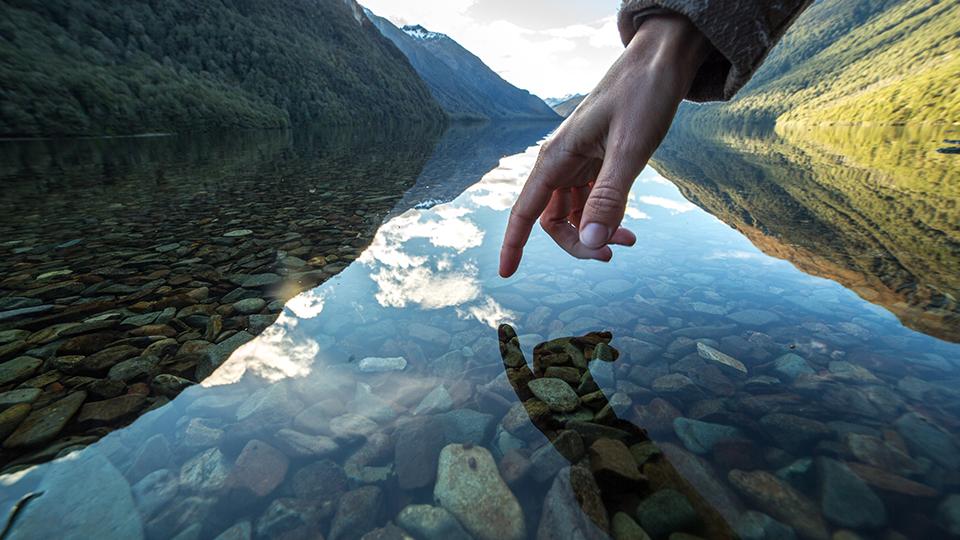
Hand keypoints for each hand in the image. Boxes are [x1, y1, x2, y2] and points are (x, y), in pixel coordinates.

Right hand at [499, 15, 711, 277]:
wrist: (662, 60)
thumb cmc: (644, 95)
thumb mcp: (631, 148)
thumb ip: (610, 198)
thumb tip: (591, 244)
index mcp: (557, 157)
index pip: (526, 211)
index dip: (514, 244)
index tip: (506, 274)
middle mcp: (561, 161)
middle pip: (552, 220)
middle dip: (578, 243)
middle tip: (613, 254)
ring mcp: (578, 161)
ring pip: (573, 213)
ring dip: (595, 233)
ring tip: (630, 240)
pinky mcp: (596, 160)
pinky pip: (591, 201)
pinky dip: (606, 217)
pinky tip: (628, 224)